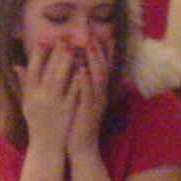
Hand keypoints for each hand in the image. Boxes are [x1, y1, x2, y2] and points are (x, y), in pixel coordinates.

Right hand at [14, 40, 78, 152]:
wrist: (46, 145)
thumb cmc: (37, 122)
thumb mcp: (27, 103)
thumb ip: (24, 84)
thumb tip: (16, 65)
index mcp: (29, 94)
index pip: (33, 69)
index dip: (38, 54)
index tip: (44, 39)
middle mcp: (39, 97)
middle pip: (48, 70)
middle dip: (57, 52)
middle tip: (65, 37)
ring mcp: (53, 103)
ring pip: (60, 78)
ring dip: (68, 61)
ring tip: (75, 47)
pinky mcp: (67, 110)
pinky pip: (73, 91)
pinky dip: (78, 78)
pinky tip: (84, 67)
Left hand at [67, 37, 112, 152]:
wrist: (81, 147)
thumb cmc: (77, 123)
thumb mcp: (79, 100)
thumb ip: (79, 84)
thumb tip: (77, 68)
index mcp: (97, 91)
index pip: (103, 67)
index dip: (103, 51)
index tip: (100, 35)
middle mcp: (100, 94)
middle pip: (103, 68)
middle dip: (99, 50)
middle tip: (94, 33)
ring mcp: (95, 102)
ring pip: (98, 78)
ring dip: (94, 60)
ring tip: (89, 45)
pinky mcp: (87, 111)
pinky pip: (87, 94)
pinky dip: (85, 81)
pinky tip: (80, 70)